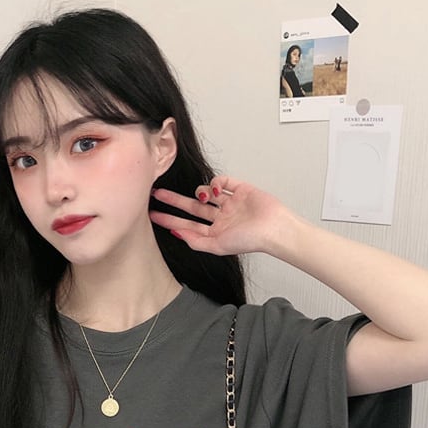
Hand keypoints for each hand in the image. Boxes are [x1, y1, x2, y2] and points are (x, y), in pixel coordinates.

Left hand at [150, 176, 291, 255]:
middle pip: (192, 208)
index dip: (170, 220)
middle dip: (174, 201)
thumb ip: (197, 242)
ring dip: (199, 192)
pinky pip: (222, 181)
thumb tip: (177, 233)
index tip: (153, 215)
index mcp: (216, 232)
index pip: (188, 225)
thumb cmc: (250, 240)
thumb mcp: (218, 246)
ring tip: (204, 197)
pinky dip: (215, 183)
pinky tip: (214, 189)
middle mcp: (221, 217)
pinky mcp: (240, 189)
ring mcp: (230, 203)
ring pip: (206, 193)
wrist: (273, 228)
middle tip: (157, 194)